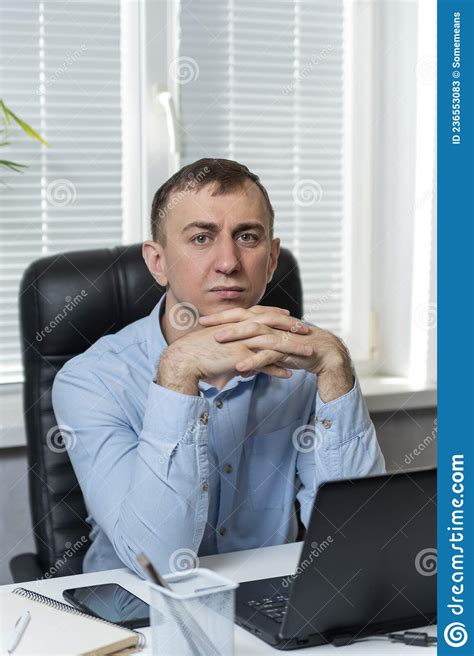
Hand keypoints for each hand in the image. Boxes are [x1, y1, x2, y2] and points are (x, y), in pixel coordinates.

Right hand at [159, 306, 312, 384]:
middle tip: (307, 329)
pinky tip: (289, 375)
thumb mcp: (218, 345)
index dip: (275, 314)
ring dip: (293, 348)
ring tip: (308, 354)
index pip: (260, 314)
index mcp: (236, 322)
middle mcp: (241, 329)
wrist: (184, 359)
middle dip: (291, 327)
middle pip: (273, 324)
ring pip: (274, 342)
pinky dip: (278, 368)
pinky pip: (264, 362)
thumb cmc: (198, 353)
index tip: (288, 316)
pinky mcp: (241, 356)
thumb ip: (231, 347)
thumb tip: (240, 358)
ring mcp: (242, 342)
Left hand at [200, 306, 353, 401]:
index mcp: (266, 320)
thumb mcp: (271, 343)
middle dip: (222, 320)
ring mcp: (279, 335)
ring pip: (254, 332)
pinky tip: (241, 368)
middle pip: (243, 318)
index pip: (240, 314)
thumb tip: (235, 352)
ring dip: (235, 335)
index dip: (221, 316)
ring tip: (217, 340)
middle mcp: (271, 324)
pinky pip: (268, 355)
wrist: (322, 353)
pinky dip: (254, 361)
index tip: (202, 319)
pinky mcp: (287, 349)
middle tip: (202, 324)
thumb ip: (254, 343)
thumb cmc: (294, 347)